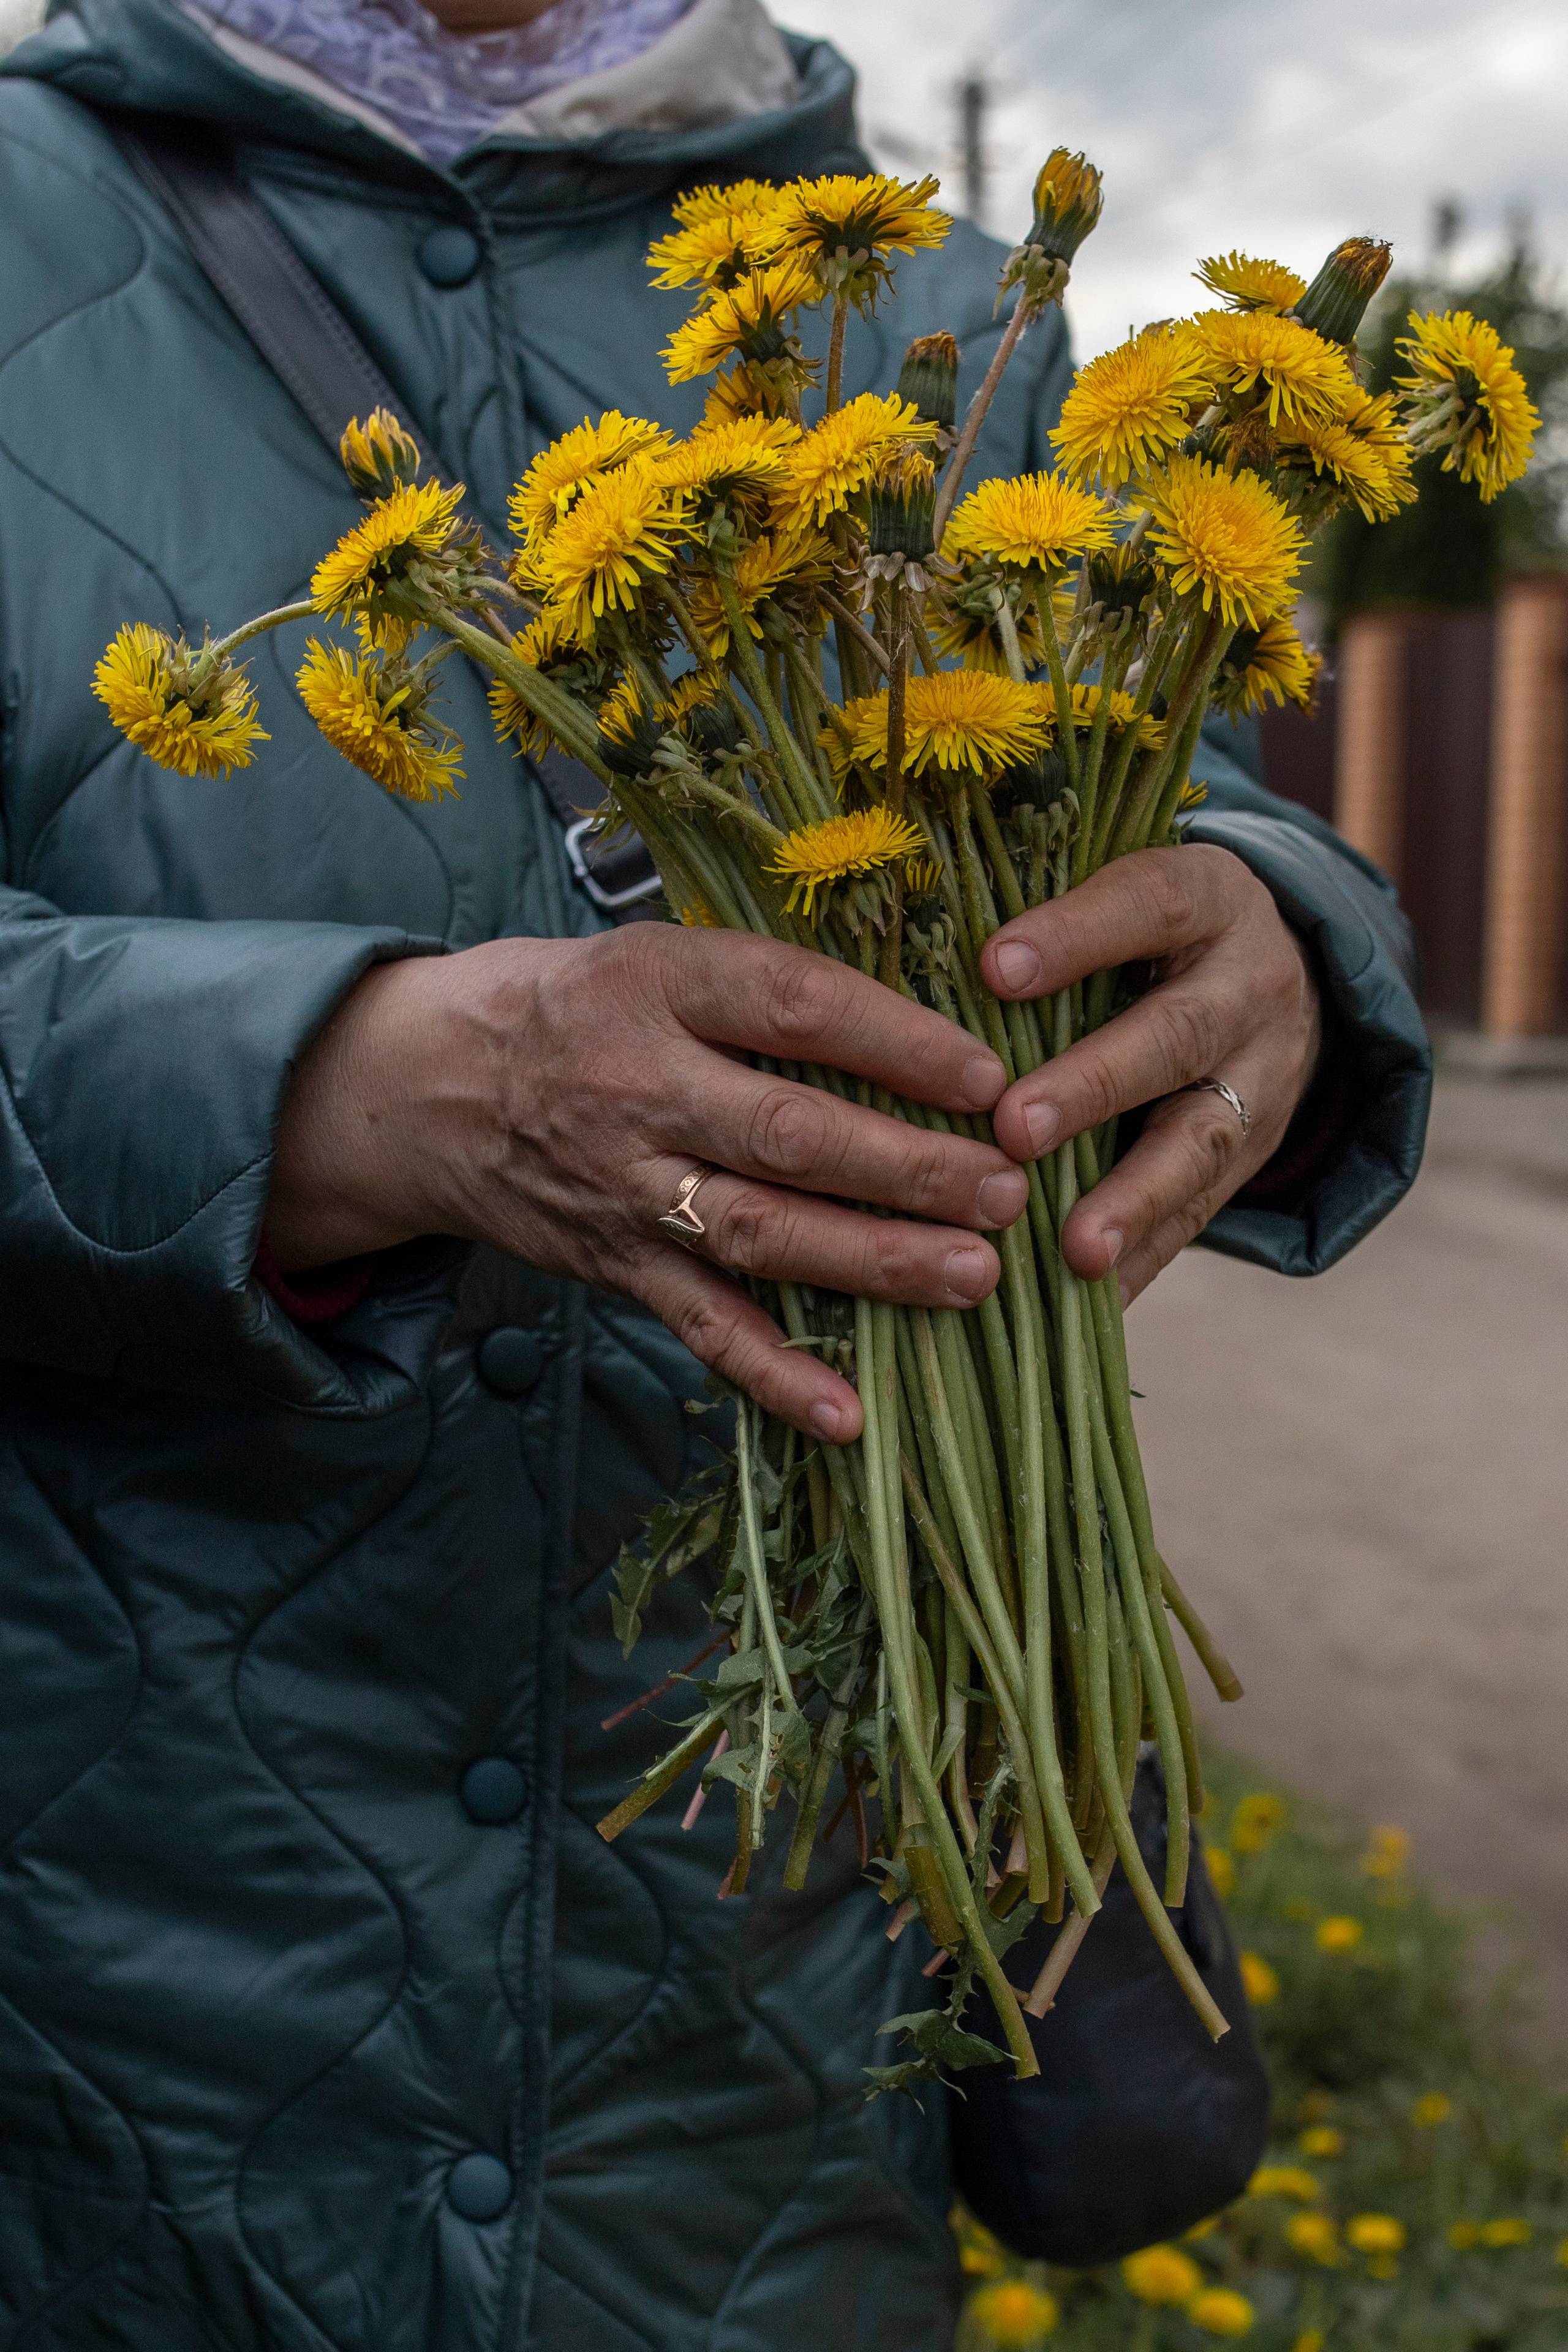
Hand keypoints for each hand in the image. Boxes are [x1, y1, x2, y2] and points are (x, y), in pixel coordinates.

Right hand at [264, 926, 1031, 1439]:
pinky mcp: (617, 1265)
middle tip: (1007, 1188)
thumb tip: (918, 1019)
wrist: (420, 1086)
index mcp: (657, 986)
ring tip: (973, 1276)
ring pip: (761, 1233)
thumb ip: (762, 986)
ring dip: (872, 1261)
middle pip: (789, 1133)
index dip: (896, 1041)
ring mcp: (627, 1187)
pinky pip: (701, 1326)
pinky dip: (773, 1374)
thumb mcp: (650, 953)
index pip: (792, 1007)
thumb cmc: (567, 1006)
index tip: (989, 1076)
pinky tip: (846, 1414)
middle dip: (907, 1167)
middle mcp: (640, 1088)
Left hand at [982, 845, 1321, 1303]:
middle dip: (1094, 1085)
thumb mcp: (1124, 897)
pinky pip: (1201, 1212)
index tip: (993, 968)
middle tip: (1015, 1129)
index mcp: (1204, 899)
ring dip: (1134, 1198)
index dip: (1075, 936)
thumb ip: (1045, 923)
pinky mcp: (1254, 1154)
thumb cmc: (1149, 933)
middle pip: (1176, 1035)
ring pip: (1201, 1139)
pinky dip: (1145, 1257)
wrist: (1280, 980)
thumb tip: (914, 960)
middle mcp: (1247, 986)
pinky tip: (1091, 1299)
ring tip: (1076, 1249)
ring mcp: (1263, 1077)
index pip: (1145, 903)